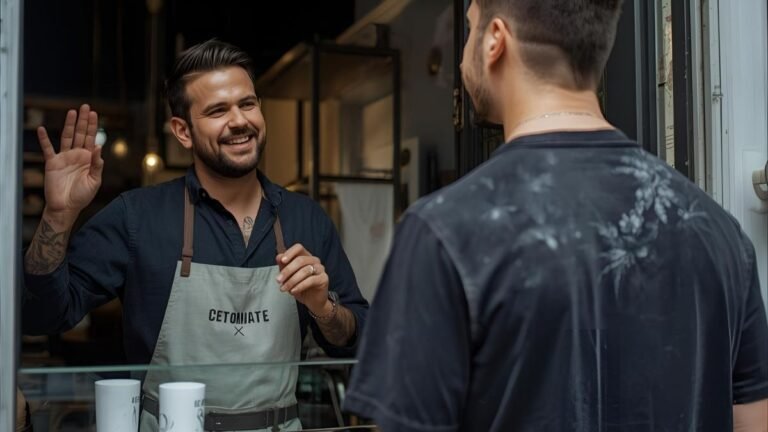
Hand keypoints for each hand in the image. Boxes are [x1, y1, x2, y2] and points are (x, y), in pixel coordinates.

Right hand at [38, 104, 102, 222]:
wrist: (66, 207)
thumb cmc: (82, 196)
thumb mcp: (95, 181)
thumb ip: (97, 164)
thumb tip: (99, 147)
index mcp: (89, 159)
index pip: (91, 138)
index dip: (93, 126)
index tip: (95, 113)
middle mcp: (77, 155)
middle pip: (80, 134)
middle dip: (83, 121)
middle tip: (85, 107)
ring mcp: (64, 158)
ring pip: (67, 137)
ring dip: (69, 125)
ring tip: (72, 112)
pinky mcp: (52, 163)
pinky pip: (48, 149)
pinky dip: (44, 139)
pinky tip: (42, 129)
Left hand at [276, 244, 329, 314]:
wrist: (312, 301)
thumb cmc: (300, 286)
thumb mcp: (288, 276)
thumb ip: (284, 266)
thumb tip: (278, 257)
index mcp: (305, 256)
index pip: (299, 248)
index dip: (290, 253)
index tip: (282, 261)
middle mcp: (314, 260)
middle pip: (300, 260)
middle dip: (287, 270)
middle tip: (278, 280)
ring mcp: (320, 269)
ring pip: (305, 270)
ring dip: (291, 280)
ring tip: (284, 288)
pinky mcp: (324, 279)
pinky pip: (311, 280)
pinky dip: (299, 286)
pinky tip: (293, 291)